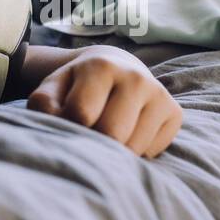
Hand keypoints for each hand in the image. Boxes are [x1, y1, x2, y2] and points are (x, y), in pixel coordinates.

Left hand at [26, 44, 183, 157]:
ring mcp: (159, 95)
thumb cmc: (77, 85)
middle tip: (86, 136)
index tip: (65, 123)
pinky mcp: (175, 114)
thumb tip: (55, 121)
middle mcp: (135, 77)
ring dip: (115, 153)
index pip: (81, 114)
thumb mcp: (54, 88)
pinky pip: (151, 152)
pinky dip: (136, 153)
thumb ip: (44, 103)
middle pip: (111, 134)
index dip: (68, 126)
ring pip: (133, 148)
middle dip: (94, 143)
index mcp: (101, 66)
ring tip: (105, 134)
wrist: (115, 68)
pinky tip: (127, 134)